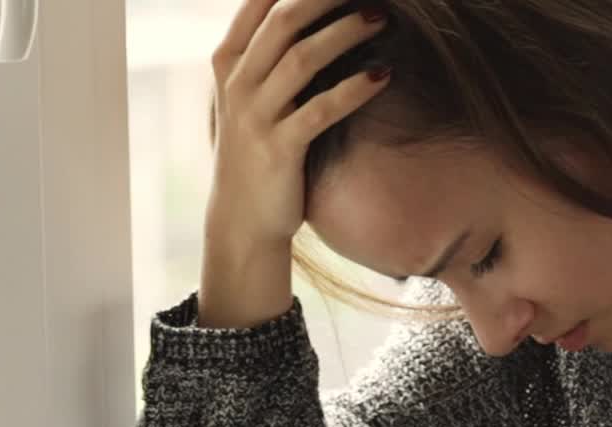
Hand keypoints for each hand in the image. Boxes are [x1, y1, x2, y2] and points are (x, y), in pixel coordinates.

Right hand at [206, 0, 390, 255]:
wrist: (242, 221)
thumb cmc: (256, 152)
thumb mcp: (249, 98)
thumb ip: (266, 57)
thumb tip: (300, 17)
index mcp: (229, 64)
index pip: (257, 4)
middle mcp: (237, 84)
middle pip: (282, 22)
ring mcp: (255, 117)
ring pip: (301, 59)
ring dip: (344, 33)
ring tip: (381, 17)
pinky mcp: (280, 150)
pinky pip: (320, 110)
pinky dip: (354, 88)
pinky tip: (382, 74)